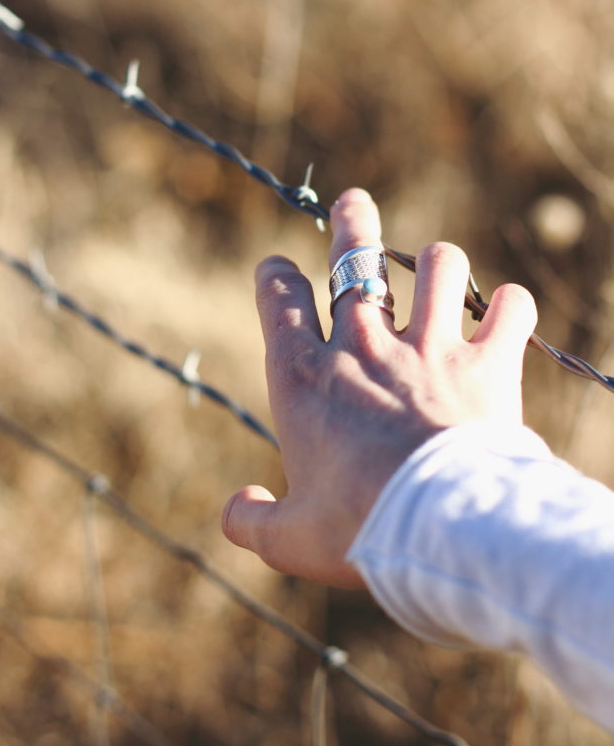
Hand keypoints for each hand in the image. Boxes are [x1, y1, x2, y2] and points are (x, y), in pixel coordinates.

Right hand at [222, 188, 536, 587]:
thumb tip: (236, 506)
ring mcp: (428, 348)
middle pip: (354, 262)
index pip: (280, 303)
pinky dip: (510, 306)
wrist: (439, 528)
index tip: (276, 268)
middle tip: (354, 203)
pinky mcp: (486, 363)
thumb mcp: (288, 542)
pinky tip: (507, 308)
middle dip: (352, 226)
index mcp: (305, 380)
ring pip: (436, 267)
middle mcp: (363, 348)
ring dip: (438, 261)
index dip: (275, 279)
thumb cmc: (357, 529)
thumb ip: (250, 522)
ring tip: (440, 262)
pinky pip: (508, 311)